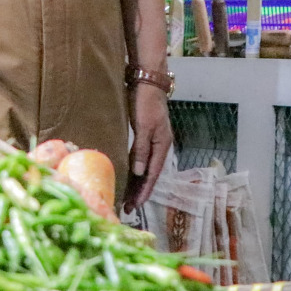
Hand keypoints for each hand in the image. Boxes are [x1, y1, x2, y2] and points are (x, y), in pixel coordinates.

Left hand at [125, 84, 173, 211]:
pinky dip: (135, 171)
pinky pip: (140, 159)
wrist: (147, 81)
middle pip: (149, 175)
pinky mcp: (146, 135)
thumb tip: (139, 173)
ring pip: (145, 168)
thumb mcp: (144, 126)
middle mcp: (160, 146)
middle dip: (140, 192)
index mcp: (162, 145)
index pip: (152, 175)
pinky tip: (129, 177)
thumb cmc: (145, 101)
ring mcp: (154, 141)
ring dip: (137, 183)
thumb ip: (141, 149)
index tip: (134, 206)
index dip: (144, 191)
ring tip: (127, 198)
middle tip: (128, 209)